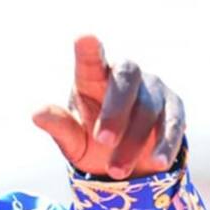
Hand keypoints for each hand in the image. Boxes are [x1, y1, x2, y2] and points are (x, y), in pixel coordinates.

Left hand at [32, 35, 186, 179]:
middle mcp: (125, 76)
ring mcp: (153, 89)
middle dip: (115, 111)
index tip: (84, 39)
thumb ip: (60, 127)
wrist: (129, 163)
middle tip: (103, 140)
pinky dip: (166, 143)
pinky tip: (157, 162)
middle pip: (125, 81)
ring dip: (133, 141)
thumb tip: (36, 114)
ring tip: (117, 170)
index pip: (90, 60)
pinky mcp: (174, 107)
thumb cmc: (92, 143)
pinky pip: (173, 123)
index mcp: (92, 78)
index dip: (88, 49)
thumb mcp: (73, 141)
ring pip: (147, 109)